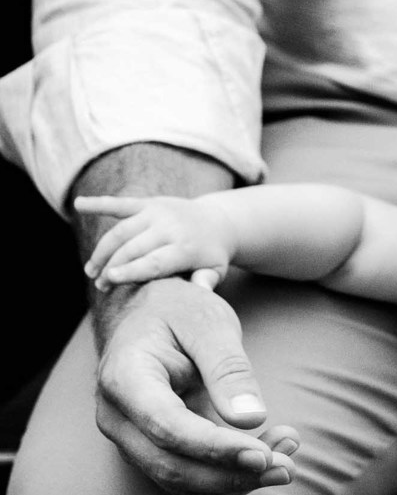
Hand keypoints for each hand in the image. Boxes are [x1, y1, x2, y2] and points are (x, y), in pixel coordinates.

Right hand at [75, 195, 234, 290]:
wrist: (219, 222)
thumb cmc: (211, 256)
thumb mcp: (216, 271)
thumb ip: (206, 281)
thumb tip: (201, 291)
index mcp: (186, 247)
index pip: (154, 262)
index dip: (131, 270)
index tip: (110, 278)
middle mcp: (170, 227)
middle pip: (132, 248)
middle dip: (112, 267)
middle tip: (100, 286)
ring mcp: (158, 212)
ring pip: (121, 231)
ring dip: (102, 251)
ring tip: (91, 271)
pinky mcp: (149, 203)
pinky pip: (121, 203)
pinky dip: (99, 203)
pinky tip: (78, 204)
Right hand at [93, 276, 299, 494]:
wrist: (151, 313)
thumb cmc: (178, 311)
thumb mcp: (208, 324)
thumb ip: (227, 369)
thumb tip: (251, 419)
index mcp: (124, 379)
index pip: (167, 427)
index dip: (216, 448)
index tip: (264, 455)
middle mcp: (118, 417)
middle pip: (171, 466)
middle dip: (232, 474)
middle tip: (287, 466)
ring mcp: (132, 438)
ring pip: (182, 481)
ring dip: (236, 479)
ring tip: (288, 457)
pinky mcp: (154, 448)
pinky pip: (190, 477)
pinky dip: (230, 474)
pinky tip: (271, 454)